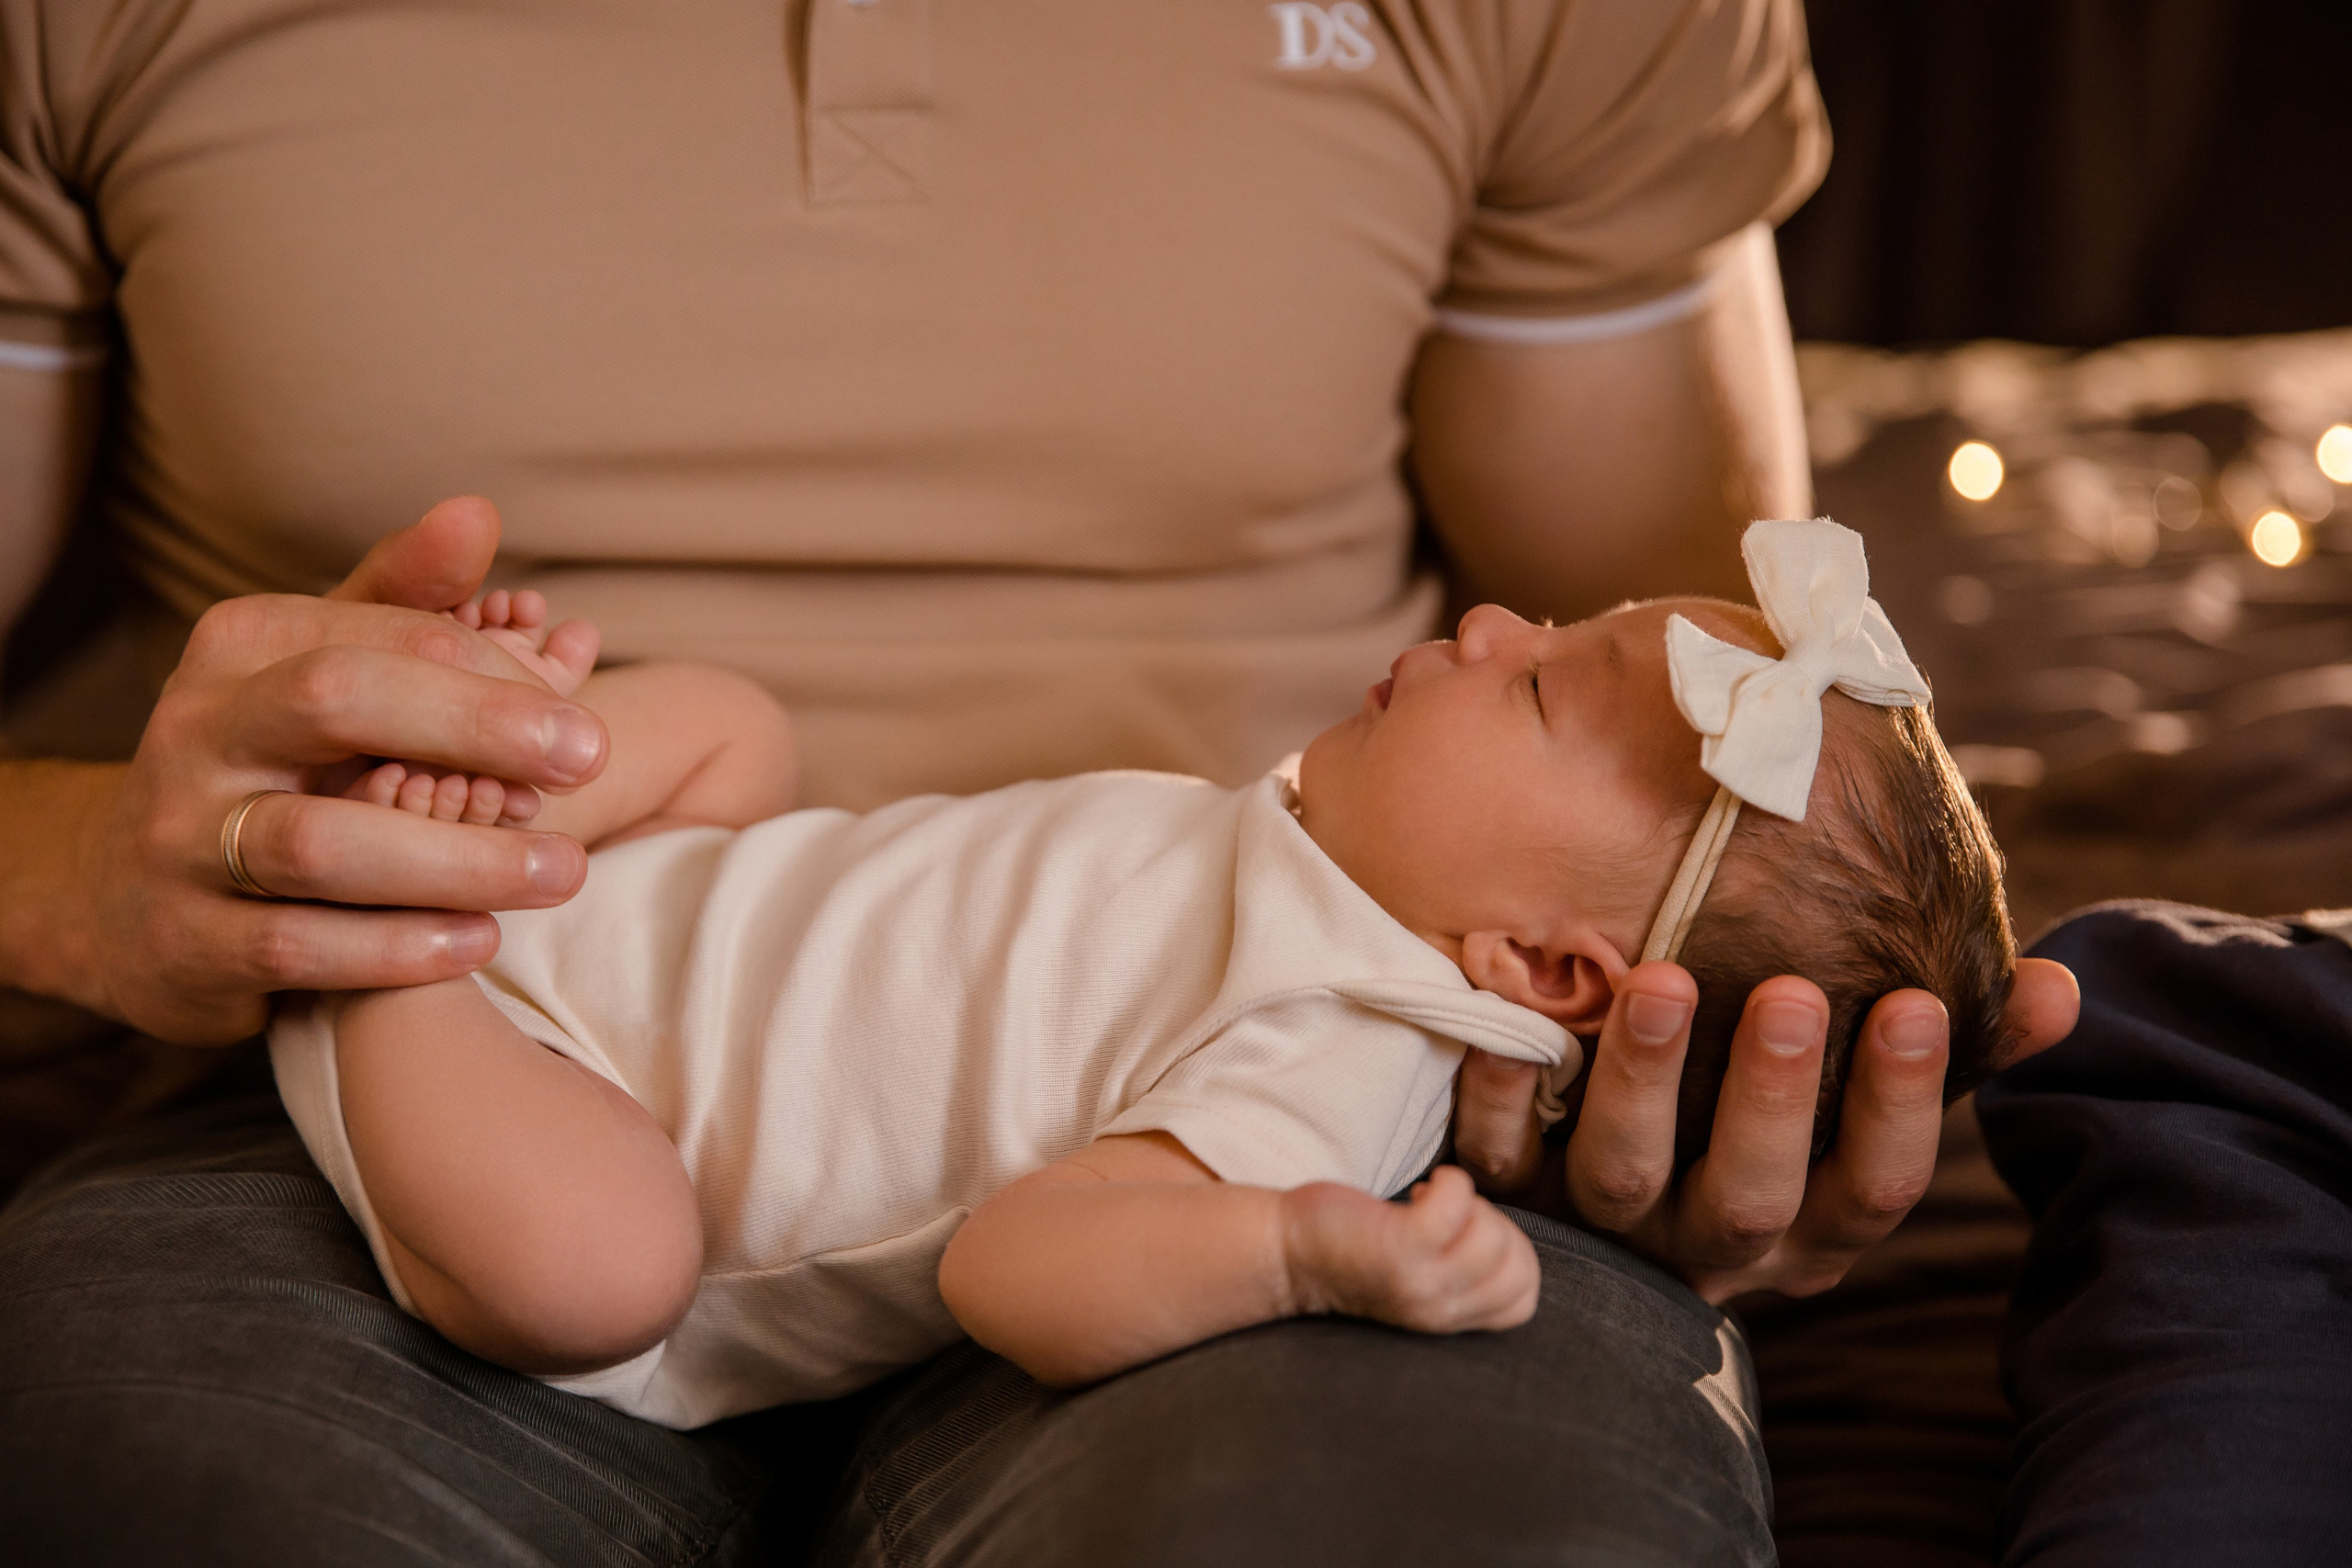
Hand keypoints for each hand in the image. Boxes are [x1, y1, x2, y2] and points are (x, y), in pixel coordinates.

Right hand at [64, 497, 612, 1043]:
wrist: (127, 901)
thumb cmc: (273, 765)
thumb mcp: (323, 667)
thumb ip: (405, 598)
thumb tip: (477, 515)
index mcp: (242, 645)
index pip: (388, 637)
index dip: (500, 679)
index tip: (583, 728)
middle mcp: (197, 728)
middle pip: (336, 699)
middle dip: (476, 725)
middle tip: (590, 760)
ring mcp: (180, 840)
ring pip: (320, 842)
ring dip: (457, 859)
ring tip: (561, 871)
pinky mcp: (184, 944)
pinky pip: (296, 946)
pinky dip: (397, 947)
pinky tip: (478, 940)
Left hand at [1279, 1166, 1538, 1332]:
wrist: (1284, 1255)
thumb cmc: (1356, 1252)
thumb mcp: (1422, 1278)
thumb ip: (1464, 1272)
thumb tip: (1505, 1235)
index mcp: (1449, 1320)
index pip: (1524, 1301)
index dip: (1510, 1255)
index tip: (1463, 1236)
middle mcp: (1439, 1311)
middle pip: (1519, 1268)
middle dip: (1496, 1226)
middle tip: (1449, 1217)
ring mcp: (1421, 1283)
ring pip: (1494, 1238)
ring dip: (1470, 1203)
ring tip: (1428, 1203)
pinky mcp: (1398, 1249)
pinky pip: (1457, 1204)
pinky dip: (1449, 1183)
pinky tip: (1418, 1190)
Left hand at [1453, 957, 2080, 1302]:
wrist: (1602, 1190)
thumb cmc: (1764, 1105)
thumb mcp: (1863, 1087)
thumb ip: (1961, 1040)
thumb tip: (2058, 987)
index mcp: (1810, 1223)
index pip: (1872, 1187)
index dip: (1900, 1104)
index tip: (1919, 1002)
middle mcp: (1712, 1240)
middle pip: (1750, 1195)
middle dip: (1775, 1098)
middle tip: (1794, 994)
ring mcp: (1607, 1229)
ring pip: (1622, 1179)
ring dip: (1642, 1082)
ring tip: (1661, 983)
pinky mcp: (1513, 1200)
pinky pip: (1497, 1163)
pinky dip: (1498, 1100)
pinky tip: (1509, 1028)